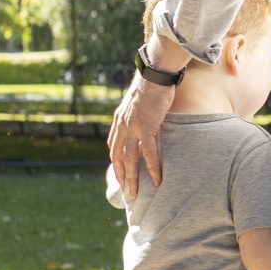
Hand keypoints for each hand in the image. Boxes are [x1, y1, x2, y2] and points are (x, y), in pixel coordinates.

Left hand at [109, 77, 175, 191]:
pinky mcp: (147, 128)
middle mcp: (122, 127)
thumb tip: (140, 120)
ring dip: (132, 178)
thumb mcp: (135, 102)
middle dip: (121, 176)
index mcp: (119, 121)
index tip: (119, 173)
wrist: (154, 76)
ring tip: (135, 193)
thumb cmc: (150, 86)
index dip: (115, 162)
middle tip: (126, 192)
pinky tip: (156, 179)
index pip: (113, 146)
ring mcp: (133, 128)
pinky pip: (148, 153)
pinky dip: (152, 167)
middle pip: (118, 157)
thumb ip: (133, 114)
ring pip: (130, 159)